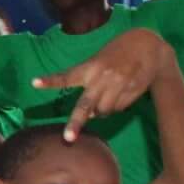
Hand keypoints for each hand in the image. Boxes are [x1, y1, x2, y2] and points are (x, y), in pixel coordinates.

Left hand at [30, 28, 176, 135]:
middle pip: (86, 105)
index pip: (66, 76)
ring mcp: (118, 86)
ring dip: (102, 111)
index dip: (50, 81)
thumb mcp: (99, 60)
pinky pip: (119, 109)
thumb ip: (90, 83)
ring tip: (108, 96)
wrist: (149, 46)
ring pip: (104, 111)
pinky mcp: (132, 92)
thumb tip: (93, 114)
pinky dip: (116, 106)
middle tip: (68, 137)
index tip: (34, 83)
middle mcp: (102, 78)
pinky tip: (122, 93)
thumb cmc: (117, 53)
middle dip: (76, 123)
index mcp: (90, 67)